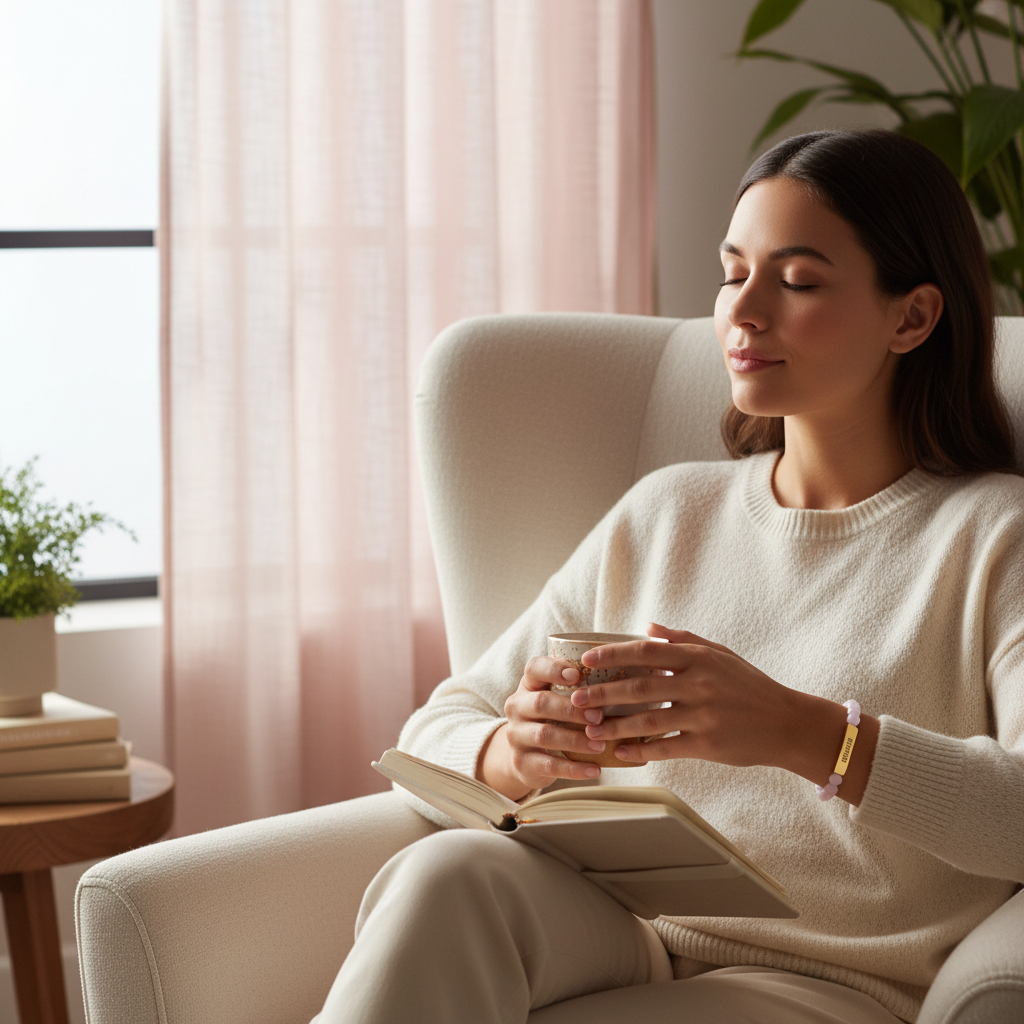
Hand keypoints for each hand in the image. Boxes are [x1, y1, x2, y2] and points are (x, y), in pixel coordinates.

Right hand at [478, 656, 610, 799]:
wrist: (526, 756)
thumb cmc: (552, 719)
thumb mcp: (558, 699)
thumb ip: (577, 690)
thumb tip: (617, 686)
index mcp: (528, 685)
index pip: (534, 668)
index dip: (554, 669)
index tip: (577, 674)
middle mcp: (517, 706)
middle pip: (541, 703)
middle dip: (572, 710)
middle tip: (599, 717)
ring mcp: (516, 735)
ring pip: (545, 735)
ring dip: (576, 740)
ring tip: (601, 745)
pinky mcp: (522, 762)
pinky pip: (549, 765)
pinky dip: (574, 769)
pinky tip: (595, 769)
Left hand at [573, 623, 845, 774]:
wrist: (787, 723)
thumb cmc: (750, 686)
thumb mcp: (721, 654)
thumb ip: (683, 639)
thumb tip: (647, 626)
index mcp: (698, 658)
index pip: (646, 652)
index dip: (613, 655)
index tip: (587, 660)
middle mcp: (698, 684)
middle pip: (639, 686)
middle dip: (603, 692)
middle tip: (576, 698)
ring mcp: (702, 715)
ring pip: (647, 719)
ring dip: (614, 725)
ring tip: (589, 729)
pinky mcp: (707, 744)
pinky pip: (665, 748)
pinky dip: (639, 750)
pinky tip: (619, 753)